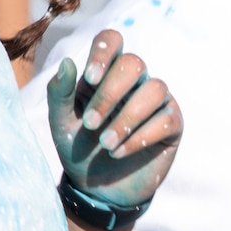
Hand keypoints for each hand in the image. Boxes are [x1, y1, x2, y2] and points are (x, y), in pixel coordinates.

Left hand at [47, 29, 181, 209]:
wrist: (97, 190)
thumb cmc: (78, 150)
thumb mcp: (61, 124)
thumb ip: (58, 93)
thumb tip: (68, 62)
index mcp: (105, 73)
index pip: (112, 41)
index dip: (104, 53)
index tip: (90, 80)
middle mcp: (133, 82)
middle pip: (134, 63)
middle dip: (110, 94)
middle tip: (90, 125)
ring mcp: (156, 101)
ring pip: (154, 89)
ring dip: (127, 119)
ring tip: (106, 145)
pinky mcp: (172, 125)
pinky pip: (166, 119)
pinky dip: (140, 137)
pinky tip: (120, 153)